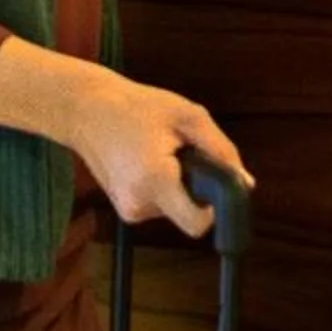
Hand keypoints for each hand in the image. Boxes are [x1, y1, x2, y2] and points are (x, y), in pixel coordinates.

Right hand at [65, 72, 251, 240]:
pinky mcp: (124, 208)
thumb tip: (245, 182)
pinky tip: (149, 159)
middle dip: (195, 187)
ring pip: (175, 208)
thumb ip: (221, 151)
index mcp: (155, 181)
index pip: (196, 224)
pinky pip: (160, 204)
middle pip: (188, 212)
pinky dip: (164, 186)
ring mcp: (128, 210)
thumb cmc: (138, 106)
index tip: (216, 185)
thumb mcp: (189, 117)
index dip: (215, 209)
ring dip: (179, 184)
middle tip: (182, 152)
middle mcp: (139, 204)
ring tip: (161, 150)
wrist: (86, 110)